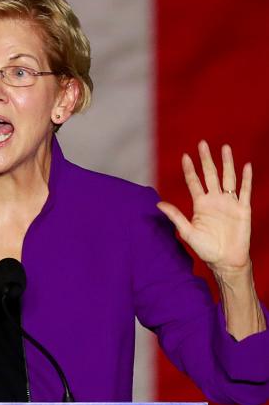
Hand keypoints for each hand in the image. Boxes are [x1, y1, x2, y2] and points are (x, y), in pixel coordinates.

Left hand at [156, 140, 251, 280]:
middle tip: (202, 143)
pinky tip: (246, 165)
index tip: (185, 156)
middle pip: (210, 174)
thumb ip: (175, 216)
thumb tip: (158, 204)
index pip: (194, 182)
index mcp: (200, 204)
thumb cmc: (206, 248)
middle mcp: (214, 200)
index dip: (190, 169)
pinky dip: (246, 178)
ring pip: (228, 178)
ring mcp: (229, 203)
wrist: (226, 261)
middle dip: (206, 159)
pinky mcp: (242, 209)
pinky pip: (245, 190)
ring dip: (227, 163)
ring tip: (225, 148)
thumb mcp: (187, 232)